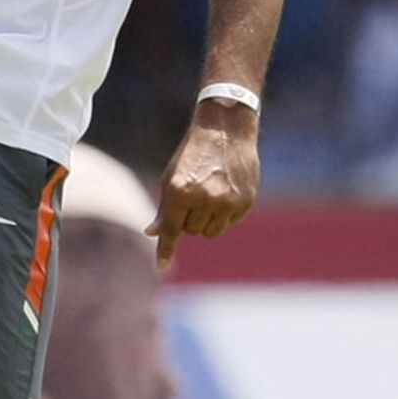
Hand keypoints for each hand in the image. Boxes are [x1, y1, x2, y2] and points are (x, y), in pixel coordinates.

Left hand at [146, 105, 260, 270]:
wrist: (226, 130)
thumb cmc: (193, 154)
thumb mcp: (172, 177)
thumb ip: (165, 208)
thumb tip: (152, 234)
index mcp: (180, 191)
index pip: (172, 230)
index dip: (166, 250)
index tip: (162, 267)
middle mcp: (204, 199)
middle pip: (192, 232)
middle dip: (190, 220)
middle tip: (194, 197)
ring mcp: (227, 202)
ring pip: (211, 232)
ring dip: (207, 221)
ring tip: (209, 195)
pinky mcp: (245, 202)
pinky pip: (230, 222)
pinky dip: (225, 214)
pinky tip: (226, 190)